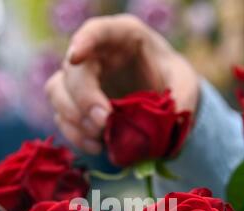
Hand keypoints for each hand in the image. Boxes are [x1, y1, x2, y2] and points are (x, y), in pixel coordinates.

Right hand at [45, 14, 199, 154]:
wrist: (162, 96)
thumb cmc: (171, 80)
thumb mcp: (186, 83)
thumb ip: (183, 98)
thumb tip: (170, 125)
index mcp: (123, 38)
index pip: (96, 31)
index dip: (84, 41)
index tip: (75, 57)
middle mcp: (96, 55)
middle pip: (72, 71)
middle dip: (83, 99)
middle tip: (103, 123)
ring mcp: (82, 81)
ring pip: (57, 93)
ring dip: (74, 119)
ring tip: (100, 138)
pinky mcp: (76, 105)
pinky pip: (63, 119)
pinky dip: (77, 136)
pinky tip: (98, 147)